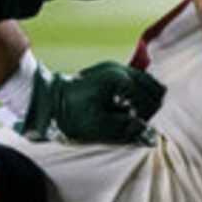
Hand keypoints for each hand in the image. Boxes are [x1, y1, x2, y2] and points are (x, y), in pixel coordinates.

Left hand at [19, 60, 165, 145]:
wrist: (47, 101)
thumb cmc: (71, 115)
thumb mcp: (100, 127)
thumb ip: (128, 129)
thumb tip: (150, 134)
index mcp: (119, 80)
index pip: (149, 100)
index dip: (146, 118)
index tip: (136, 129)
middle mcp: (120, 70)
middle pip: (154, 87)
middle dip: (149, 107)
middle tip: (135, 122)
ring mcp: (115, 68)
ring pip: (146, 82)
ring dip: (143, 100)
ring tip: (130, 115)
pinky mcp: (110, 71)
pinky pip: (134, 81)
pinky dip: (135, 94)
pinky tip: (123, 107)